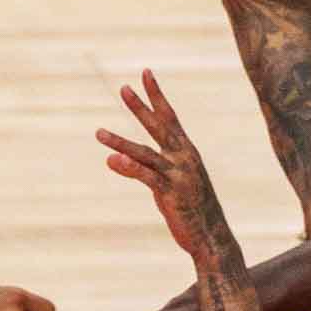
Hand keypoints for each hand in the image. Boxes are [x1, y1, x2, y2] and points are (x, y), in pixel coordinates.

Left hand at [96, 70, 232, 265]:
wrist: (212, 236)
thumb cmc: (190, 208)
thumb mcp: (164, 185)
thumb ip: (139, 169)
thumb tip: (110, 161)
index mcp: (186, 152)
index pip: (169, 117)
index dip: (156, 96)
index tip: (145, 74)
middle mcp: (184, 158)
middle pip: (159, 127)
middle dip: (140, 107)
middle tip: (123, 88)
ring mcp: (178, 175)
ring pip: (145, 153)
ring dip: (120, 143)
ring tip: (98, 132)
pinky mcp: (171, 194)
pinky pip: (147, 177)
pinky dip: (129, 168)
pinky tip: (112, 161)